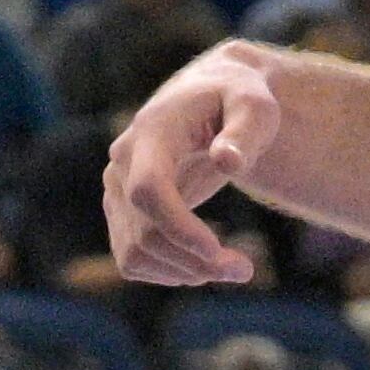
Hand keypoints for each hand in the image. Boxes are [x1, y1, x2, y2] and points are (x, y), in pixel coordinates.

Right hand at [105, 40, 273, 285]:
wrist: (208, 97)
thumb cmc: (235, 100)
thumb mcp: (253, 105)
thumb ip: (245, 130)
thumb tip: (227, 160)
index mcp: (151, 132)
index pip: (148, 189)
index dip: (178, 227)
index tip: (219, 253)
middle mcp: (122, 161)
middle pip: (143, 231)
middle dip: (195, 260)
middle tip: (245, 270)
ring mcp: (116, 188)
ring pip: (133, 254)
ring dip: (183, 273)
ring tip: (233, 268)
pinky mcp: (120, 210)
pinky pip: (131, 259)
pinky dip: (166, 273)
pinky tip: (203, 263)